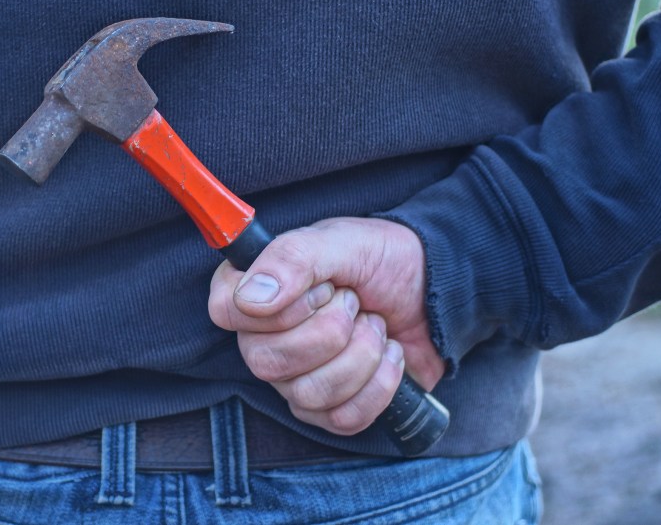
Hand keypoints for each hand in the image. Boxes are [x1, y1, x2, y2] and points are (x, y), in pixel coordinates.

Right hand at [208, 217, 443, 435]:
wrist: (434, 290)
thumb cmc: (381, 260)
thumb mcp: (342, 242)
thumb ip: (292, 258)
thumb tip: (251, 297)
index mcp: (255, 290)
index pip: (225, 311)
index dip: (277, 308)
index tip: (320, 288)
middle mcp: (263, 338)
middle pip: (265, 361)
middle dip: (331, 330)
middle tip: (355, 303)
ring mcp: (293, 378)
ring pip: (307, 394)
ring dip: (360, 355)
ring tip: (375, 325)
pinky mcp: (329, 408)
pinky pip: (342, 418)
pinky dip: (380, 384)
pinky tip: (389, 354)